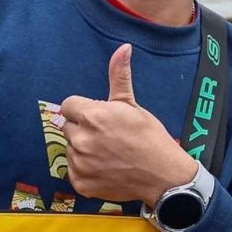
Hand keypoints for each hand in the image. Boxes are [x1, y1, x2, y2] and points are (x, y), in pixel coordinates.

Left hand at [61, 45, 196, 207]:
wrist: (163, 175)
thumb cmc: (149, 137)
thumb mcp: (132, 105)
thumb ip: (119, 76)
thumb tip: (123, 48)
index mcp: (92, 116)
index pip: (69, 105)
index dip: (84, 109)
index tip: (101, 118)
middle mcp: (81, 139)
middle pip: (69, 127)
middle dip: (84, 129)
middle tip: (108, 136)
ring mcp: (79, 164)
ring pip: (71, 149)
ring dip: (84, 150)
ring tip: (109, 153)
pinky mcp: (80, 183)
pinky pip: (74, 171)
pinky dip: (86, 171)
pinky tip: (105, 168)